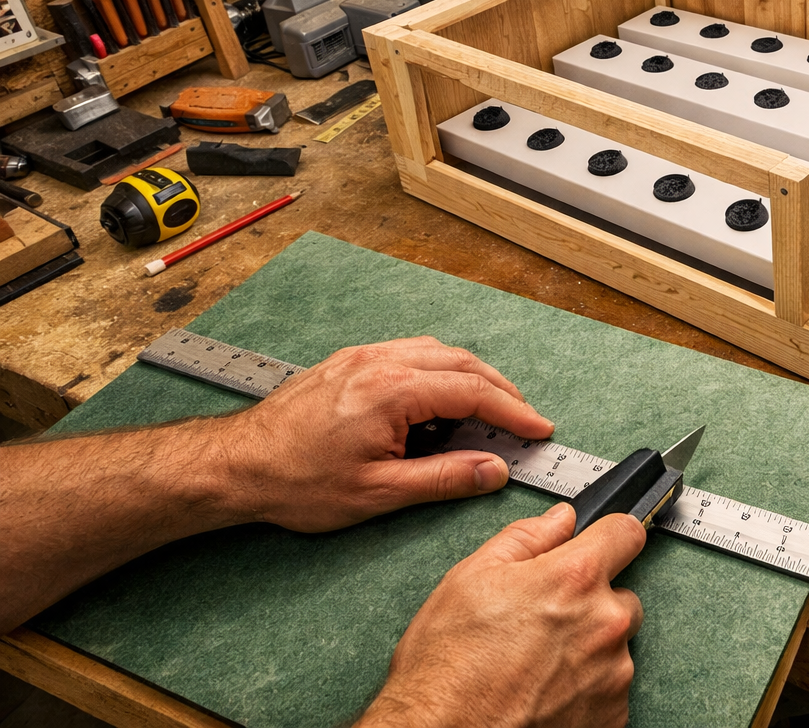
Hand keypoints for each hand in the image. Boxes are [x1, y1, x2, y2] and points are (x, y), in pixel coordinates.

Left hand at [216, 337, 553, 531]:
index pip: (473, 393)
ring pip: (437, 352)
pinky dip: (439, 370)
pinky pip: (409, 353)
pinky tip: (440, 396)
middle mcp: (381, 362)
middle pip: (462, 363)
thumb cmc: (294, 481)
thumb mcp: (378, 493)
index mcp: (394, 390)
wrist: (233, 465)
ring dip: (470, 376)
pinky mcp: (348, 363)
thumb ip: (445, 478)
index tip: (538, 430)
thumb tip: (493, 471)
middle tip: (523, 419)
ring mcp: (363, 357)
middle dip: (500, 390)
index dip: (513, 412)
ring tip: (488, 409)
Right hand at [358, 503, 646, 727]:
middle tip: (544, 622)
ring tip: (536, 664)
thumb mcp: (471, 579)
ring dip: (588, 649)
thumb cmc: (447, 667)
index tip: (600, 545)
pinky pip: (610, 688)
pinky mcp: (613, 716)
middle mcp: (605, 624)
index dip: (609, 536)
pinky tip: (545, 690)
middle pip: (621, 596)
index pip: (627, 532)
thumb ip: (526, 539)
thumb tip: (559, 520)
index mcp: (575, 579)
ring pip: (615, 646)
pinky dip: (586, 688)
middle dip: (591, 603)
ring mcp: (613, 674)